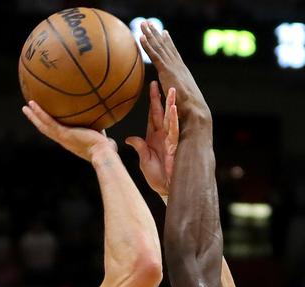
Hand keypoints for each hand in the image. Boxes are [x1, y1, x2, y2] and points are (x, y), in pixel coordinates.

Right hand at [22, 100, 116, 161]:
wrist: (103, 154)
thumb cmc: (105, 149)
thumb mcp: (101, 136)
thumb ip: (100, 130)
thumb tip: (107, 124)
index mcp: (69, 142)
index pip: (56, 133)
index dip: (49, 127)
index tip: (44, 121)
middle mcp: (63, 140)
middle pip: (45, 129)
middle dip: (36, 121)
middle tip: (28, 112)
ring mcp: (62, 137)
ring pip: (43, 125)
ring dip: (34, 116)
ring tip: (26, 107)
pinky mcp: (63, 133)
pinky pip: (48, 121)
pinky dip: (39, 113)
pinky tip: (33, 104)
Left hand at [125, 81, 178, 195]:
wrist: (165, 190)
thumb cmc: (155, 176)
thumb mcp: (143, 160)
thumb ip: (138, 147)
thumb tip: (128, 139)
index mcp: (155, 136)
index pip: (153, 114)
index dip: (153, 99)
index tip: (152, 84)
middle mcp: (164, 135)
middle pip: (162, 111)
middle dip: (162, 95)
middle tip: (161, 78)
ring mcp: (170, 140)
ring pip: (171, 118)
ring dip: (171, 103)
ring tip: (172, 88)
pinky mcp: (175, 146)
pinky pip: (176, 130)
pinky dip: (175, 119)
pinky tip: (175, 108)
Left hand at [139, 23, 210, 123]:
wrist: (195, 111)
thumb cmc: (190, 111)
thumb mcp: (182, 99)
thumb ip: (176, 95)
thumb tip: (174, 99)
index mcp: (182, 72)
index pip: (174, 54)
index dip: (168, 43)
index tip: (164, 33)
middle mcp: (178, 66)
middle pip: (165, 47)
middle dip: (157, 34)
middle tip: (149, 23)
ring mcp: (173, 68)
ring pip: (159, 48)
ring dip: (150, 35)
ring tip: (143, 24)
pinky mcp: (167, 71)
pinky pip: (155, 56)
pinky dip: (147, 46)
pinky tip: (140, 38)